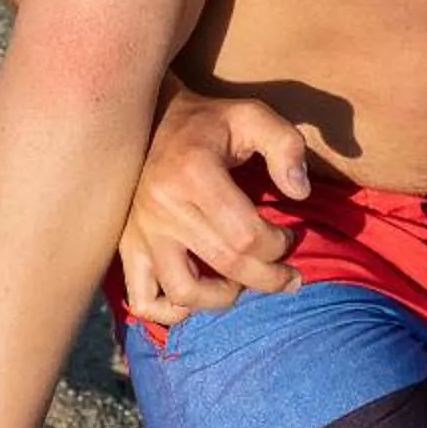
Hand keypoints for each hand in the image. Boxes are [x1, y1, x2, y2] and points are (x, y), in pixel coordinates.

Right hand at [116, 89, 312, 326]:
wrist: (147, 119)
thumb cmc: (208, 122)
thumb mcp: (252, 116)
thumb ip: (286, 146)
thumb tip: (300, 193)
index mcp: (195, 174)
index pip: (247, 234)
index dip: (279, 245)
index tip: (290, 235)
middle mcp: (163, 208)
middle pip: (226, 265)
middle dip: (269, 278)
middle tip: (289, 276)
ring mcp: (140, 232)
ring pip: (184, 292)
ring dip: (223, 298)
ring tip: (241, 283)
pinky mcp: (126, 246)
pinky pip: (143, 299)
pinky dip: (171, 311)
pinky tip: (198, 295)